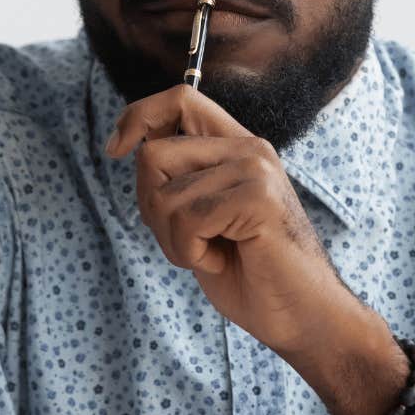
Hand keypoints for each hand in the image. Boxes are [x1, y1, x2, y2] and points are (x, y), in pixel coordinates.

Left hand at [104, 85, 367, 362]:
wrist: (300, 316)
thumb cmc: (248, 273)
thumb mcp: (200, 217)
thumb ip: (176, 179)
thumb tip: (129, 145)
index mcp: (237, 147)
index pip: (180, 98)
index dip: (138, 116)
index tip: (114, 150)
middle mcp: (249, 149)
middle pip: (154, 154)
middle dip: (151, 207)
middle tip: (188, 240)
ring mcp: (256, 170)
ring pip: (163, 194)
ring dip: (173, 239)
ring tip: (209, 254)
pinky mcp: (258, 198)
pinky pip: (186, 220)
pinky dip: (189, 252)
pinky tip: (220, 260)